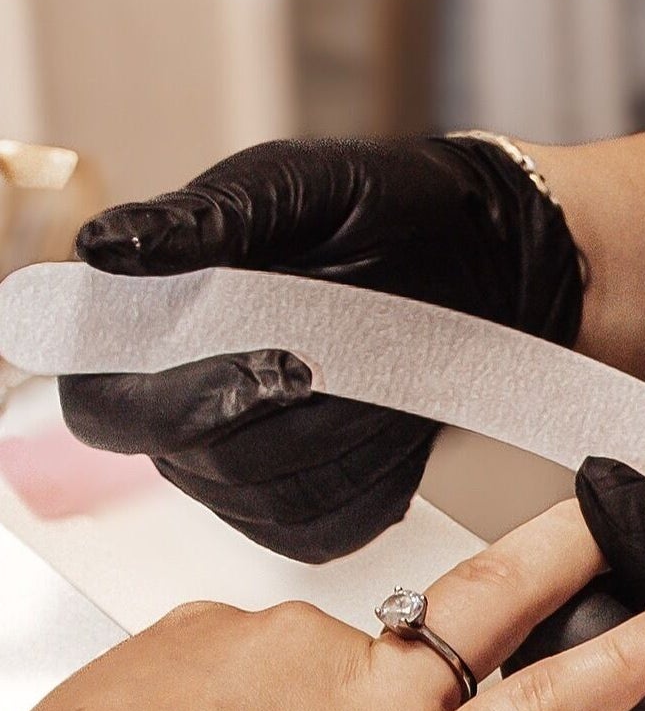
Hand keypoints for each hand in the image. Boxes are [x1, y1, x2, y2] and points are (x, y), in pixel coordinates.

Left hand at [0, 497, 644, 710]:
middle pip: (501, 594)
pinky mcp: (209, 623)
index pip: (564, 700)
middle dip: (568, 542)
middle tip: (609, 509)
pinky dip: (225, 704)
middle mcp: (365, 696)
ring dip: (306, 707)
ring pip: (335, 659)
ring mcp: (286, 647)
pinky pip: (244, 655)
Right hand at [57, 136, 583, 559]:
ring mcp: (238, 471)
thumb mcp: (295, 186)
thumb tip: (105, 246)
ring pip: (268, 493)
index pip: (102, 406)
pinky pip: (327, 523)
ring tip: (383, 357)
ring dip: (341, 429)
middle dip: (278, 410)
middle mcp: (174, 413)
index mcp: (141, 334)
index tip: (271, 361)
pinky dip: (376, 471)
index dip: (172, 400)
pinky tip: (400, 410)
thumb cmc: (374, 206)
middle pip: (191, 460)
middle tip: (342, 355)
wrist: (476, 246)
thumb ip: (203, 217)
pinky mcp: (308, 509)